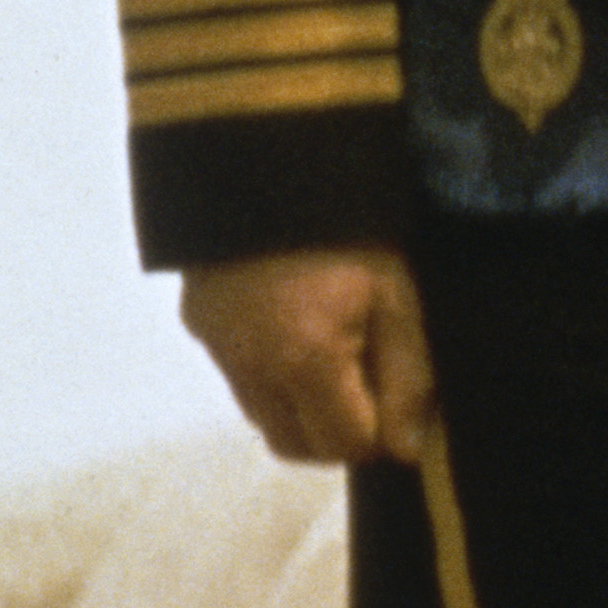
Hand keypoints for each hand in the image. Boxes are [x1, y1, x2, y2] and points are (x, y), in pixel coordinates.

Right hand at [181, 246, 436, 464]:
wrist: (272, 155)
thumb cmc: (352, 225)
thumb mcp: (397, 295)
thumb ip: (409, 377)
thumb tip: (409, 451)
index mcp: (305, 361)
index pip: (344, 446)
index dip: (381, 434)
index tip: (399, 399)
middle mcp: (251, 368)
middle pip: (295, 446)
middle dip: (336, 434)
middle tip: (369, 387)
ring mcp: (217, 349)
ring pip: (262, 417)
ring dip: (301, 408)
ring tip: (335, 351)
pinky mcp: (198, 325)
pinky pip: (238, 377)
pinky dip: (270, 375)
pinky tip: (295, 326)